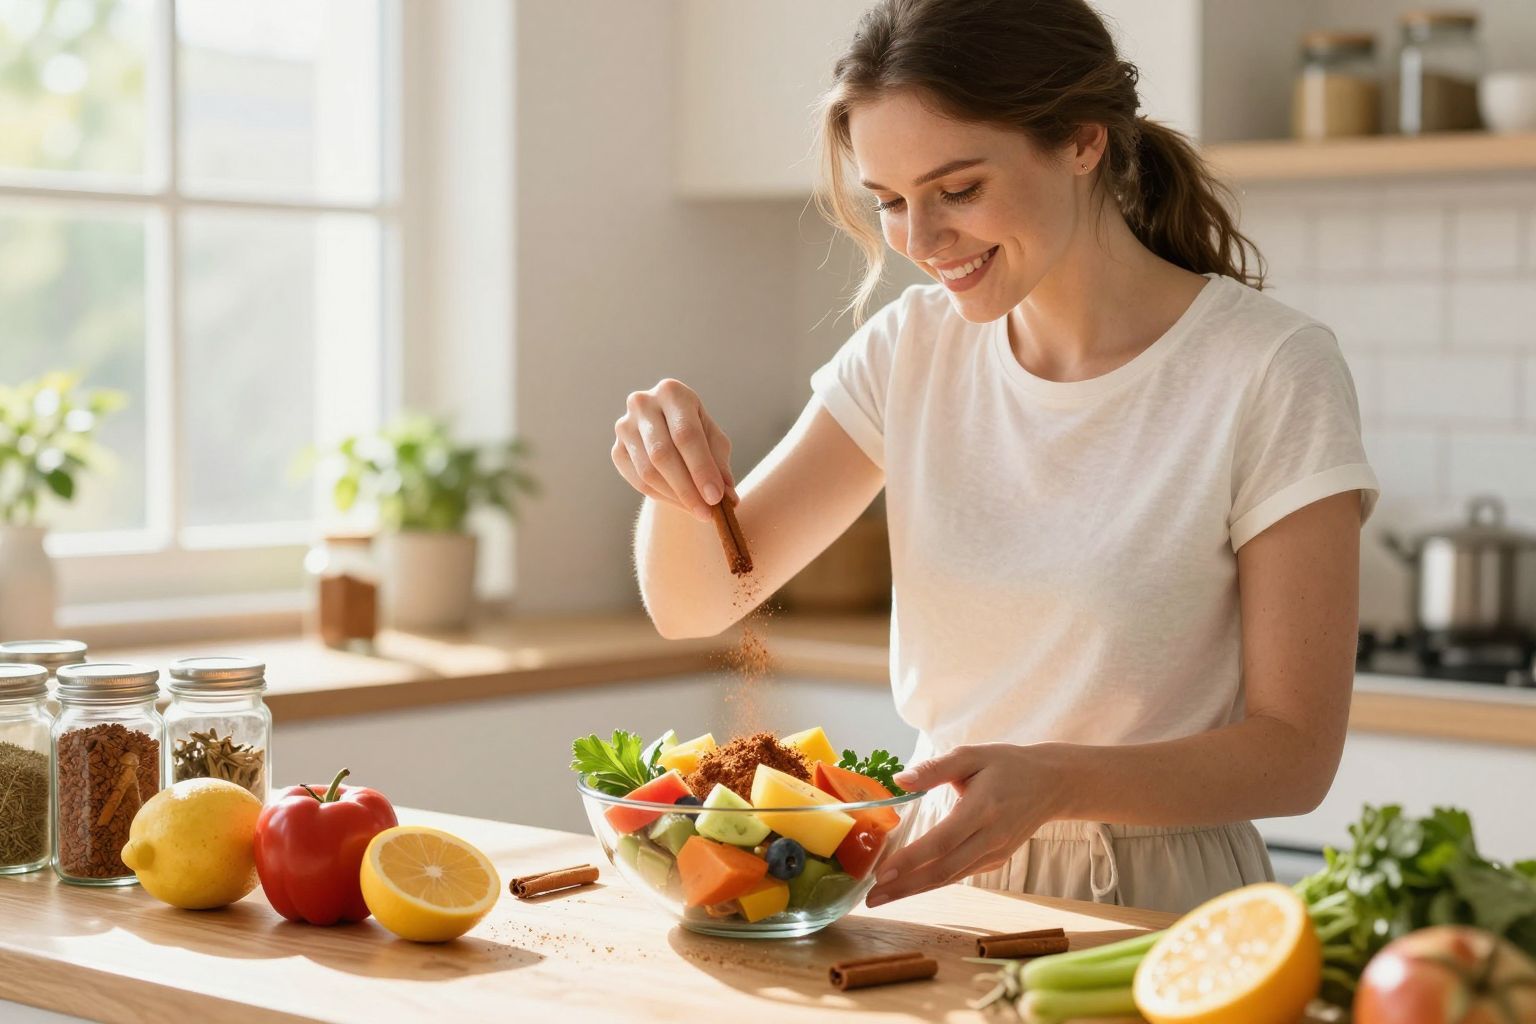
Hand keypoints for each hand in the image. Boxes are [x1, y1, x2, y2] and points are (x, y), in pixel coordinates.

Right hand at [612, 378, 737, 521]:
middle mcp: (643, 404)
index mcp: (672, 392)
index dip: (701, 468)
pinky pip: (638, 481)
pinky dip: (662, 497)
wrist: (667, 430)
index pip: (686, 435)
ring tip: (698, 511)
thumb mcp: (714, 442)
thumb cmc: (697, 433)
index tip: (716, 498)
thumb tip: (729, 499)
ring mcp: (625, 427)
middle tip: (708, 513)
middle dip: (688, 488)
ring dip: (676, 497)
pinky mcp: (617, 450)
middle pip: (663, 454)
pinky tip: (680, 503)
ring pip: (648, 471)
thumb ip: (720, 466)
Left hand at [864, 743, 1065, 906]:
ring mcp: (995, 853)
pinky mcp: (995, 860)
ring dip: (914, 889)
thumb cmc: (1007, 765)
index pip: (943, 841)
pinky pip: (959, 874)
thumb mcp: (972, 755)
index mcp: (984, 808)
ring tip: (881, 897)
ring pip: (950, 877)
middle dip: (905, 887)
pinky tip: (907, 885)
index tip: (882, 873)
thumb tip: (899, 780)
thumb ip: (935, 768)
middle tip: (871, 898)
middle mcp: (990, 837)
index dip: (912, 860)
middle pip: (944, 870)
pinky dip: (931, 882)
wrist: (1051, 784)